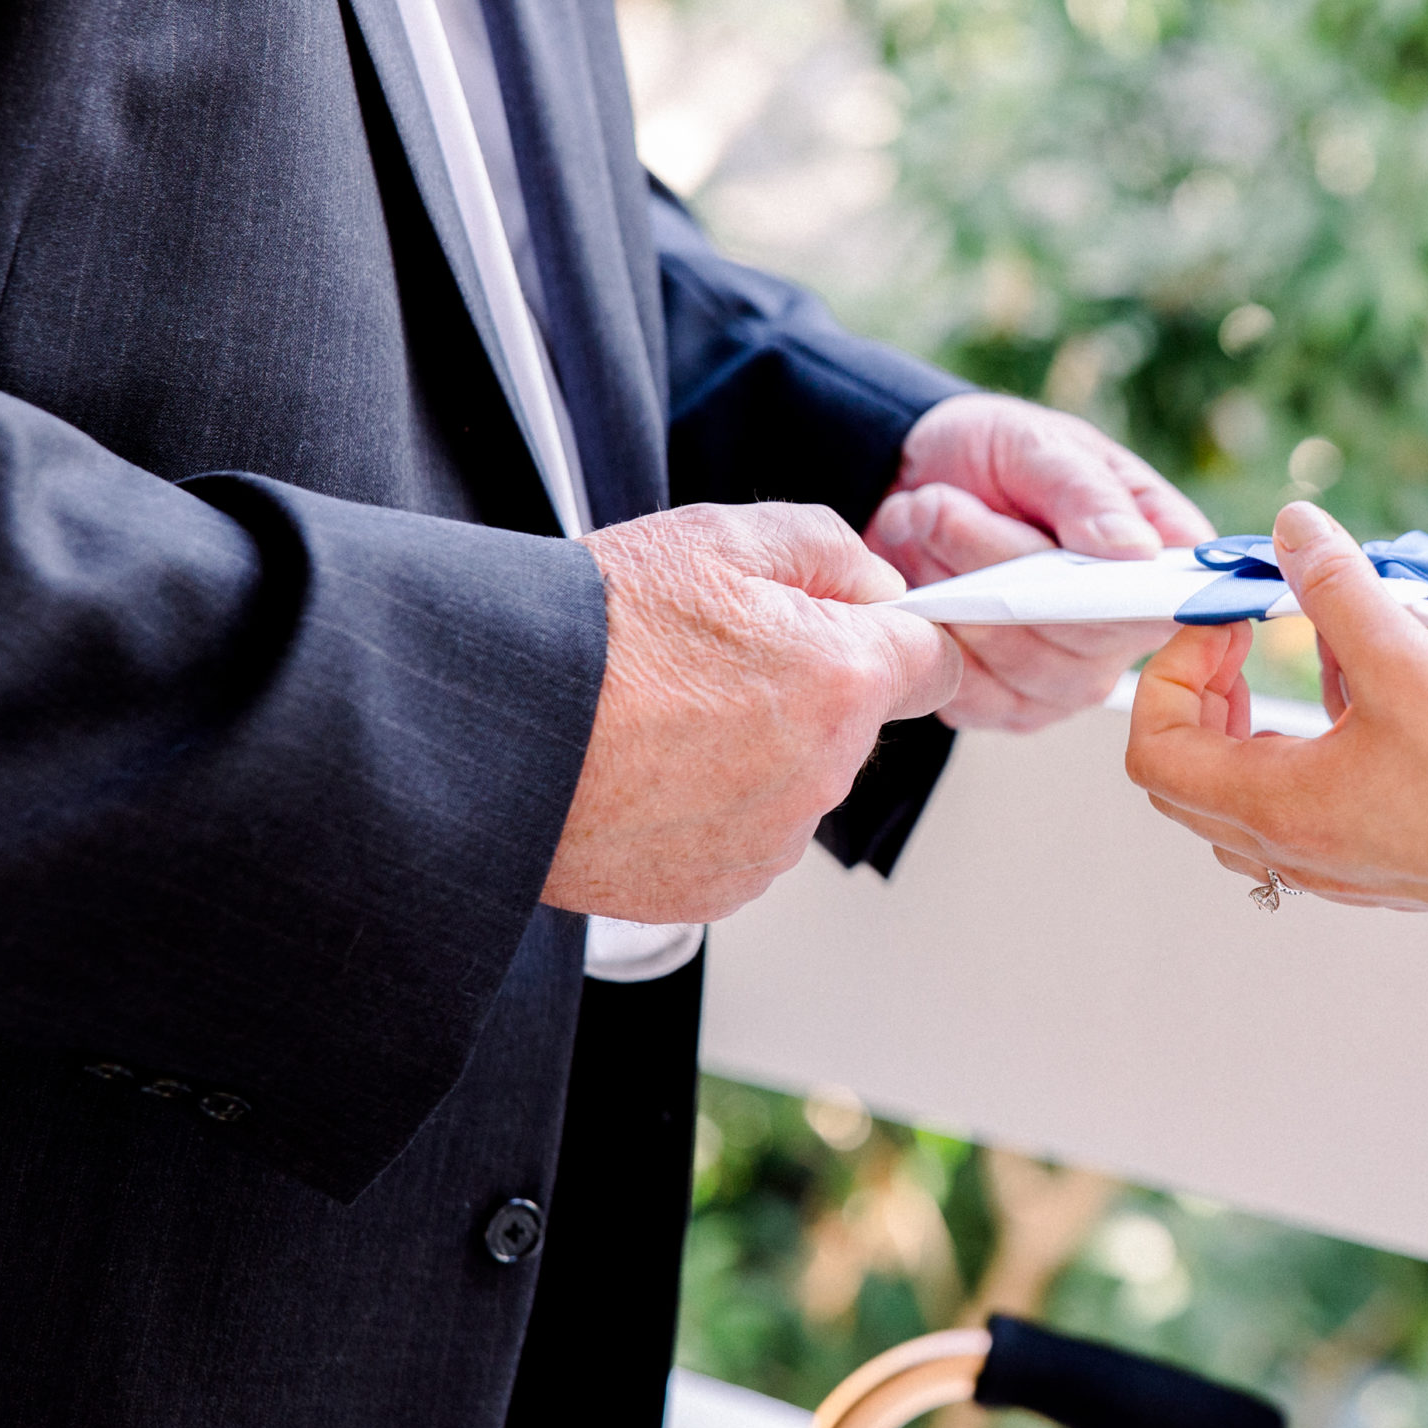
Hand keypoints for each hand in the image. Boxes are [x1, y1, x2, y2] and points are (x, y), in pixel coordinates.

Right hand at [542, 503, 960, 924]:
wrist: (493, 727)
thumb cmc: (593, 628)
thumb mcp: (717, 536)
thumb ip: (827, 549)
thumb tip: (880, 587)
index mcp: (842, 679)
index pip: (934, 664)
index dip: (894, 638)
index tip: (853, 630)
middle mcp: (822, 773)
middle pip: (856, 726)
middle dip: (809, 691)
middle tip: (712, 660)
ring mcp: (770, 843)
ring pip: (797, 786)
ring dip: (756, 755)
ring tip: (663, 718)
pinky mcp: (716, 890)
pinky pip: (743, 840)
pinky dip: (709, 810)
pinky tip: (646, 771)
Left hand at [868, 393, 1212, 731]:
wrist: (919, 489)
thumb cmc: (999, 459)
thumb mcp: (1039, 446)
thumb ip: (1086, 493)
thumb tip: (1136, 551)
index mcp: (1159, 561)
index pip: (1166, 600)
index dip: (1122, 593)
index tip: (1056, 559)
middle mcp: (1126, 632)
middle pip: (1080, 632)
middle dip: (996, 562)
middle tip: (937, 503)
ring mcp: (1069, 678)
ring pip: (1016, 656)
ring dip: (955, 590)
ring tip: (919, 521)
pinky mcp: (1009, 705)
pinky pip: (971, 692)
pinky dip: (932, 634)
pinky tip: (916, 584)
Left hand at [1126, 504, 1427, 957]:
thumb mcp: (1405, 660)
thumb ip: (1337, 588)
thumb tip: (1292, 528)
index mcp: (1275, 807)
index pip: (1154, 748)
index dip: (1171, 672)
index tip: (1226, 624)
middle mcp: (1293, 851)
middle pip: (1186, 779)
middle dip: (1201, 699)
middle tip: (1245, 644)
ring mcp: (1337, 868)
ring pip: (1246, 802)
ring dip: (1255, 729)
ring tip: (1318, 667)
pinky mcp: (1382, 868)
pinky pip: (1307, 814)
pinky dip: (1310, 754)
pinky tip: (1379, 708)